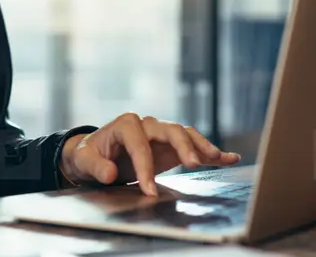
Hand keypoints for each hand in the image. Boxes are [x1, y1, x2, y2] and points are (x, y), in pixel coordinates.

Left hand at [60, 113, 239, 194]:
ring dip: (202, 146)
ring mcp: (162, 134)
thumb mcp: (85, 160)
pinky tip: (230, 158)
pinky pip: (194, 147)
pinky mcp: (172, 147)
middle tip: (192, 164)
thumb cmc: (90, 155)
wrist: (96, 154)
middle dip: (182, 146)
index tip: (149, 190)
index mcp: (126, 124)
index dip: (145, 167)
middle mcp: (147, 124)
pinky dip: (211, 153)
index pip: (139, 144)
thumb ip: (97, 167)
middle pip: (171, 130)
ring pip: (186, 135)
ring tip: (217, 158)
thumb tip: (111, 173)